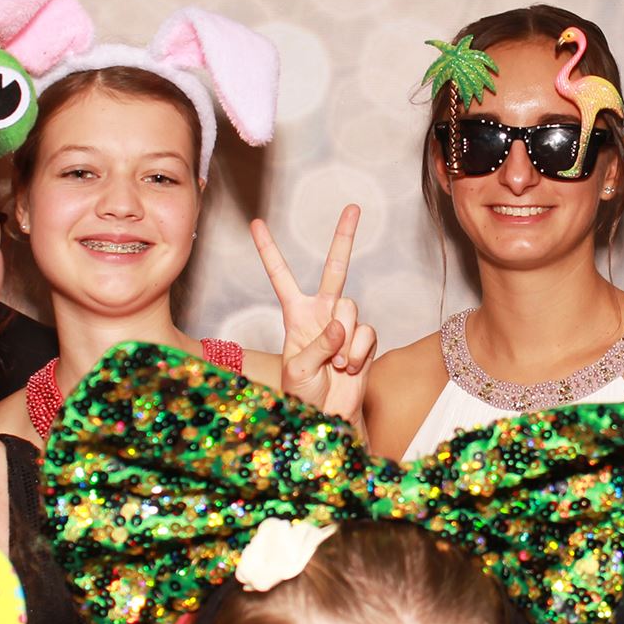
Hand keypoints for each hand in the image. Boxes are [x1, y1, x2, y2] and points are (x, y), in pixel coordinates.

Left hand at [252, 204, 377, 426]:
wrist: (330, 416)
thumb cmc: (304, 395)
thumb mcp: (297, 370)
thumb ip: (317, 344)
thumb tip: (340, 324)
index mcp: (295, 314)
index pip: (280, 276)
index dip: (269, 250)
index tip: (256, 223)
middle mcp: (321, 312)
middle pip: (335, 268)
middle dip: (344, 237)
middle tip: (354, 207)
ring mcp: (345, 324)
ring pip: (351, 309)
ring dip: (344, 340)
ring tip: (336, 364)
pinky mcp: (365, 339)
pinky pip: (366, 333)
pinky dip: (358, 352)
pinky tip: (350, 368)